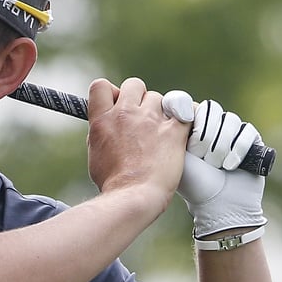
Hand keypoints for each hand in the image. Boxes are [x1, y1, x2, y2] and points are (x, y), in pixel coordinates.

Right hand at [86, 78, 188, 196]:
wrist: (134, 196)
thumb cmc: (114, 183)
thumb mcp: (96, 153)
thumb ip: (101, 132)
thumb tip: (107, 124)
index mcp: (102, 119)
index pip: (101, 86)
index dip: (112, 93)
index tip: (118, 105)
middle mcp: (125, 114)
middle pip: (134, 84)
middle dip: (139, 97)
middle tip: (142, 117)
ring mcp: (150, 120)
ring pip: (159, 98)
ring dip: (160, 111)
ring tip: (161, 132)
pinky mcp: (173, 130)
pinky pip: (185, 110)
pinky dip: (184, 117)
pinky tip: (182, 129)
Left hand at [174, 98, 267, 237]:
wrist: (219, 205)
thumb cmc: (193, 183)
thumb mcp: (174, 153)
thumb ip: (171, 127)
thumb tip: (175, 104)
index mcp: (192, 127)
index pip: (194, 106)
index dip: (193, 122)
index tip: (189, 144)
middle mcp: (212, 127)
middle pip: (212, 110)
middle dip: (206, 136)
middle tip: (202, 158)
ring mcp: (232, 132)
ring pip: (229, 120)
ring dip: (220, 145)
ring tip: (216, 165)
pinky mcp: (251, 140)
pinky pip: (246, 131)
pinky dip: (237, 149)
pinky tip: (230, 166)